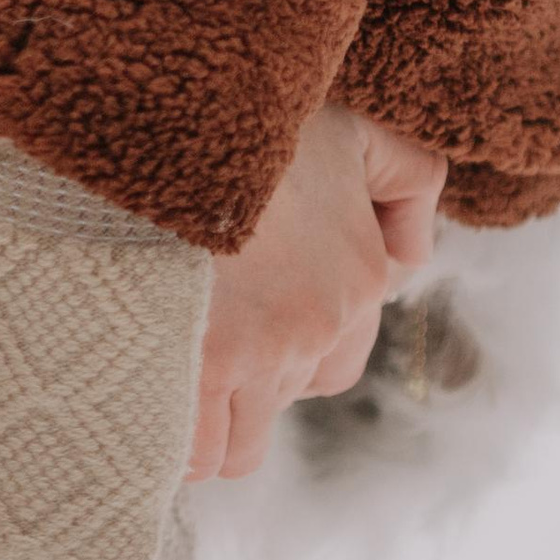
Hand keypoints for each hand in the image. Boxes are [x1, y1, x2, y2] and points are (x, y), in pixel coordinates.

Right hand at [186, 105, 445, 481]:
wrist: (173, 108)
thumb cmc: (252, 115)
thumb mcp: (354, 127)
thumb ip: (408, 177)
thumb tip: (413, 255)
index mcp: (359, 278)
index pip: (336, 361)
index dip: (288, 347)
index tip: (242, 318)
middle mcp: (319, 331)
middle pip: (287, 400)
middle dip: (248, 385)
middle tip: (198, 337)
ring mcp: (261, 355)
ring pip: (240, 445)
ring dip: (209, 426)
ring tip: (165, 388)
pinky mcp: (202, 365)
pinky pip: (198, 451)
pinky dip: (175, 443)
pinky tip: (145, 411)